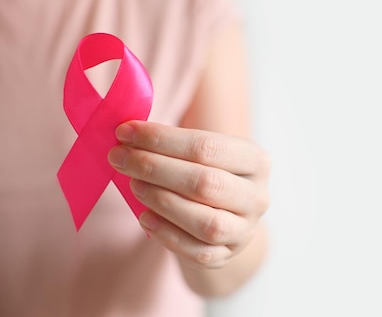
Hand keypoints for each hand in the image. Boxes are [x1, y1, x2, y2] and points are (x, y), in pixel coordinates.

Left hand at [107, 120, 270, 268]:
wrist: (225, 218)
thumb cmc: (206, 175)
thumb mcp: (203, 153)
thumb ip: (173, 142)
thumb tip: (127, 133)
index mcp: (256, 161)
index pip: (208, 147)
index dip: (162, 139)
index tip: (124, 132)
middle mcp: (257, 196)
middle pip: (205, 183)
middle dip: (155, 168)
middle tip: (119, 158)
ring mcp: (245, 230)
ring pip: (205, 222)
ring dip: (162, 201)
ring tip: (134, 185)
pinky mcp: (227, 255)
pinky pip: (197, 251)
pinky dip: (167, 234)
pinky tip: (144, 217)